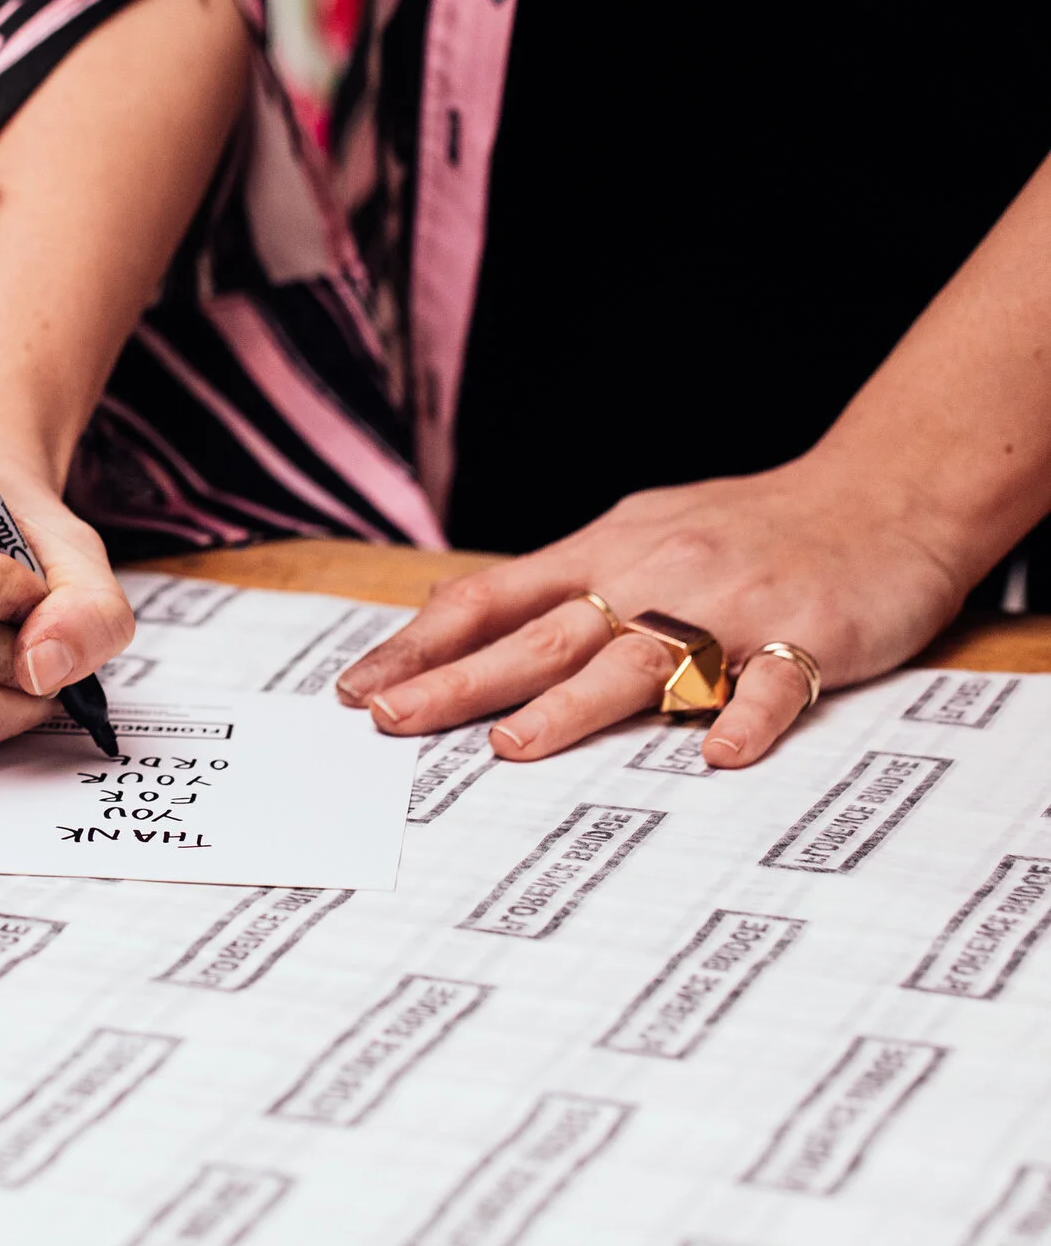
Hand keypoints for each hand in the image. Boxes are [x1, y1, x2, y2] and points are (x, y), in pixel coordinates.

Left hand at [334, 456, 971, 767]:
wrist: (888, 490)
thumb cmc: (750, 524)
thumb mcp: (637, 532)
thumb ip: (554, 580)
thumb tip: (453, 609)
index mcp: (605, 553)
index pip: (490, 601)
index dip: (419, 646)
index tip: (357, 689)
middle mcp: (654, 578)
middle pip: (541, 638)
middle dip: (459, 681)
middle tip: (389, 720)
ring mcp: (730, 609)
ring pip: (640, 659)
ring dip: (573, 703)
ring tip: (514, 745)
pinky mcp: (808, 637)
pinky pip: (775, 686)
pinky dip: (746, 718)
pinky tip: (716, 756)